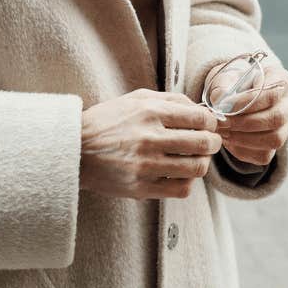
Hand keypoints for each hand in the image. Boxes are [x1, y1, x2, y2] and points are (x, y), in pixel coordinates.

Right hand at [79, 89, 222, 199]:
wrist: (74, 150)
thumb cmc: (108, 121)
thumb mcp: (137, 98)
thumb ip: (172, 100)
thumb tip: (202, 109)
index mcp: (151, 113)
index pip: (201, 118)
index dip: (212, 122)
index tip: (209, 125)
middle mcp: (150, 138)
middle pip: (204, 144)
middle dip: (213, 143)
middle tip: (210, 143)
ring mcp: (145, 166)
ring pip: (196, 168)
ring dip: (202, 163)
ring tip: (196, 159)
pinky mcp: (140, 188)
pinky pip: (180, 189)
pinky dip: (187, 182)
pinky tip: (180, 174)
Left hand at [213, 64, 287, 165]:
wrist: (232, 99)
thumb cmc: (232, 85)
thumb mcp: (225, 77)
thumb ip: (222, 85)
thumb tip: (220, 98)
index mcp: (281, 79)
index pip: (272, 94)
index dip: (248, 102)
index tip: (224, 106)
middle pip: (276, 118)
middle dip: (245, 123)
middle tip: (222, 122)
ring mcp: (285, 125)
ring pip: (274, 139)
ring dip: (243, 138)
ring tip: (224, 131)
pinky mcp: (275, 145)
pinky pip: (264, 154)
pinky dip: (242, 149)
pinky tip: (229, 139)